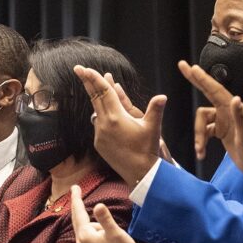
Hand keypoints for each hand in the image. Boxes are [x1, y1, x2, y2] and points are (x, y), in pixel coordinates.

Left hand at [70, 184, 137, 242]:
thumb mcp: (115, 232)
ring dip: (88, 223)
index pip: (79, 213)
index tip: (75, 187)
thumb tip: (98, 205)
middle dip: (77, 207)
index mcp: (86, 235)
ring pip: (83, 231)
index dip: (77, 199)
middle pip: (77, 221)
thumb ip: (105, 218)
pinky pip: (86, 240)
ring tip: (103, 225)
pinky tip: (97, 234)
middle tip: (76, 192)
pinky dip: (88, 233)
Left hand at [74, 65, 166, 185]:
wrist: (139, 173)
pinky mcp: (99, 143)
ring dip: (96, 98)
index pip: (104, 92)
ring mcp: (99, 134)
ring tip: (95, 87)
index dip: (95, 79)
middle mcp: (104, 124)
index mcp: (116, 117)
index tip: (85, 69)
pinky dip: (101, 116)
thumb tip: (163, 97)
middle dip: (88, 82)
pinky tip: (106, 113)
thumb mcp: (153, 128)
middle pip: (95, 98)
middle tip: (79, 69)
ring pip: (95, 111)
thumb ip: (155, 110)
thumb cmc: (147, 150)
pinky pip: (98, 124)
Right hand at [178, 60, 236, 160]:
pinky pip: (204, 132)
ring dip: (198, 135)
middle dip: (195, 81)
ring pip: (201, 121)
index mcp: (235, 109)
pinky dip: (201, 142)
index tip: (192, 67)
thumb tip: (235, 99)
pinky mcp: (220, 131)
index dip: (203, 79)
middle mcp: (228, 111)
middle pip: (207, 93)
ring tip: (200, 150)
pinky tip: (201, 154)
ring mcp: (223, 121)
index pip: (216, 90)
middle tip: (182, 66)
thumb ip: (240, 117)